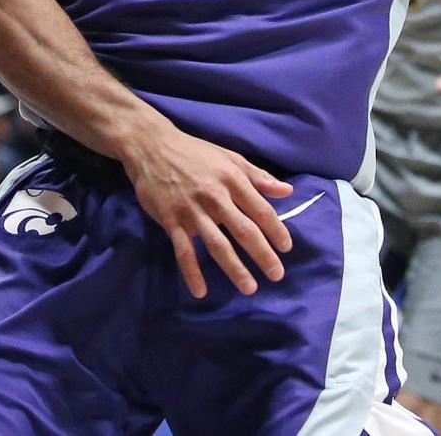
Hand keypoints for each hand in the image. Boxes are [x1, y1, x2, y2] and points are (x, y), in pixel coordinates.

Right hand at [123, 120, 293, 298]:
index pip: (260, 209)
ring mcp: (192, 210)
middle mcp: (215, 196)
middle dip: (262, 254)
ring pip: (217, 244)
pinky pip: (183, 251)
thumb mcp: (230, 157)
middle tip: (277, 275)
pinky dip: (192, 272)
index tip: (286, 248)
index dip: (275, 229)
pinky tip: (201, 291)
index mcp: (232, 179)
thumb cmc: (196, 153)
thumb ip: (258, 176)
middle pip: (243, 229)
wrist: (153, 148)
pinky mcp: (171, 221)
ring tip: (249, 287)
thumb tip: (287, 191)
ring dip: (234, 267)